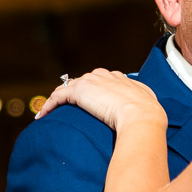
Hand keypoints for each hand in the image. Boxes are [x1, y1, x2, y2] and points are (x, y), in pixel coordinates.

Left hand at [35, 68, 166, 129]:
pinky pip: (58, 97)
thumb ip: (143, 102)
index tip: (90, 102)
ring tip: (50, 111)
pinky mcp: (79, 92)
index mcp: (121, 79)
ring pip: (68, 87)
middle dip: (75, 92)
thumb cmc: (149, 115)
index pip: (102, 80)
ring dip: (59, 99)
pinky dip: (49, 105)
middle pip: (83, 81)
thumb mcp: (149, 104)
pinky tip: (42, 116)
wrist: (142, 116)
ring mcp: (91, 82)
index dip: (94, 90)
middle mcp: (104, 76)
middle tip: (67, 107)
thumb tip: (147, 111)